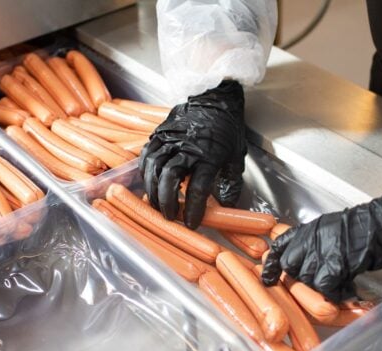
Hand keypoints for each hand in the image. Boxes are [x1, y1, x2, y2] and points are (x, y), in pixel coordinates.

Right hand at [139, 80, 246, 228]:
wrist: (215, 96)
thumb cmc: (227, 128)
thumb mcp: (236, 157)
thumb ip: (230, 183)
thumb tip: (226, 206)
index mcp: (209, 156)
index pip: (197, 189)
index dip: (193, 210)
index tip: (192, 223)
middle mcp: (186, 148)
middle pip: (169, 179)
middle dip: (166, 202)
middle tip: (169, 216)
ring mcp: (170, 139)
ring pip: (154, 168)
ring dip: (153, 190)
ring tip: (157, 203)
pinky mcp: (159, 134)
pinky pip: (146, 156)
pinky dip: (145, 172)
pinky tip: (149, 183)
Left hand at [261, 191, 381, 301]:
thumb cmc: (368, 226)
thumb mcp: (332, 230)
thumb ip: (316, 244)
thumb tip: (310, 264)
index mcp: (308, 229)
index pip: (279, 245)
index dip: (272, 264)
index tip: (268, 278)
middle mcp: (310, 238)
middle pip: (291, 266)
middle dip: (302, 281)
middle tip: (322, 286)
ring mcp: (322, 250)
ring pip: (308, 279)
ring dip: (322, 290)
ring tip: (341, 289)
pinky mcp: (336, 263)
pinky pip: (326, 286)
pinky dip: (337, 294)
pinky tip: (350, 291)